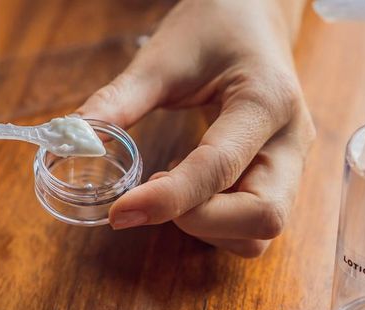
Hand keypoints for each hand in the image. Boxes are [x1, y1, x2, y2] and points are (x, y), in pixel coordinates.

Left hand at [78, 0, 314, 256]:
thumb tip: (71, 141)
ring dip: (209, 226)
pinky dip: (214, 222)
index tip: (121, 212)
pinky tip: (188, 188)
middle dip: (201, 221)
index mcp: (267, 100)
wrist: (253, 14)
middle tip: (153, 195)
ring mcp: (292, 162)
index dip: (167, 199)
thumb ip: (119, 102)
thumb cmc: (213, 27)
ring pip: (260, 232)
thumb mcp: (162, 57)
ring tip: (170, 186)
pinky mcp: (281, 177)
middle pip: (263, 216)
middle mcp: (291, 140)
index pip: (219, 167)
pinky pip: (251, 226)